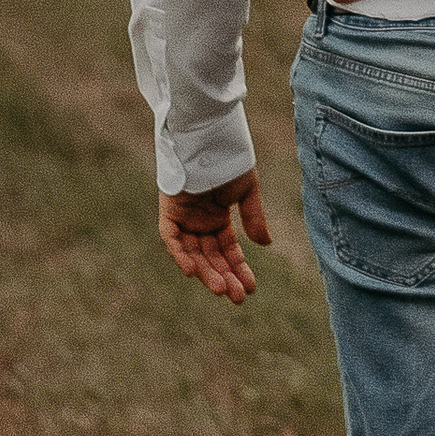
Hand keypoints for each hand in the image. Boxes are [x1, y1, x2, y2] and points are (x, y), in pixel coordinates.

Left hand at [160, 167, 269, 303]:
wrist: (210, 138)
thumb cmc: (229, 161)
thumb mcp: (246, 192)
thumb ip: (253, 218)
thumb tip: (265, 245)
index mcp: (219, 218)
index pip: (228, 251)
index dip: (239, 269)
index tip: (251, 288)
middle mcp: (200, 222)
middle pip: (211, 257)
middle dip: (225, 277)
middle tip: (238, 297)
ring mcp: (184, 219)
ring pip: (194, 254)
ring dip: (207, 272)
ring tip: (222, 289)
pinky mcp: (169, 212)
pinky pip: (172, 239)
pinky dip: (181, 255)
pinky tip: (194, 271)